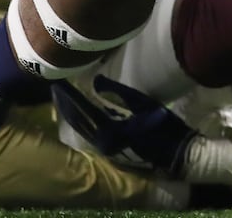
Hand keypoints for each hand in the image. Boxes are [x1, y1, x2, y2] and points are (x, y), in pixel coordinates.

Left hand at [55, 75, 195, 176]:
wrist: (176, 153)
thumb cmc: (162, 125)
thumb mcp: (142, 103)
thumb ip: (117, 92)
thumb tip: (96, 80)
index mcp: (109, 129)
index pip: (82, 109)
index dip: (69, 95)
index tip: (57, 81)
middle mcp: (102, 141)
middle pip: (76, 120)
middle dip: (65, 104)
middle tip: (55, 88)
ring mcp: (105, 148)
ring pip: (81, 128)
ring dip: (70, 114)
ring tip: (61, 98)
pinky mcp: (110, 150)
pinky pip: (89, 134)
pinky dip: (80, 122)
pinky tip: (78, 114)